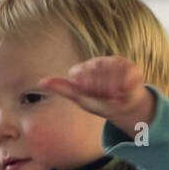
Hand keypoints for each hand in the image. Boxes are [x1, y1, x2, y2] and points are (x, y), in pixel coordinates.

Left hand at [37, 56, 154, 128]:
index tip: (92, 95)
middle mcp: (96, 62)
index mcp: (82, 70)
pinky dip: (125, 88)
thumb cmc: (99, 104)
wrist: (123, 108)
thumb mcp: (80, 99)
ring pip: (112, 76)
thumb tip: (41, 81)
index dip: (89, 89)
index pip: (81, 76)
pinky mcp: (127, 64)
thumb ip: (63, 88)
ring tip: (115, 96)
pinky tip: (124, 91)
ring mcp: (112, 61)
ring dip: (114, 92)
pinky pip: (125, 75)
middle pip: (97, 77)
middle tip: (106, 98)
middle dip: (103, 93)